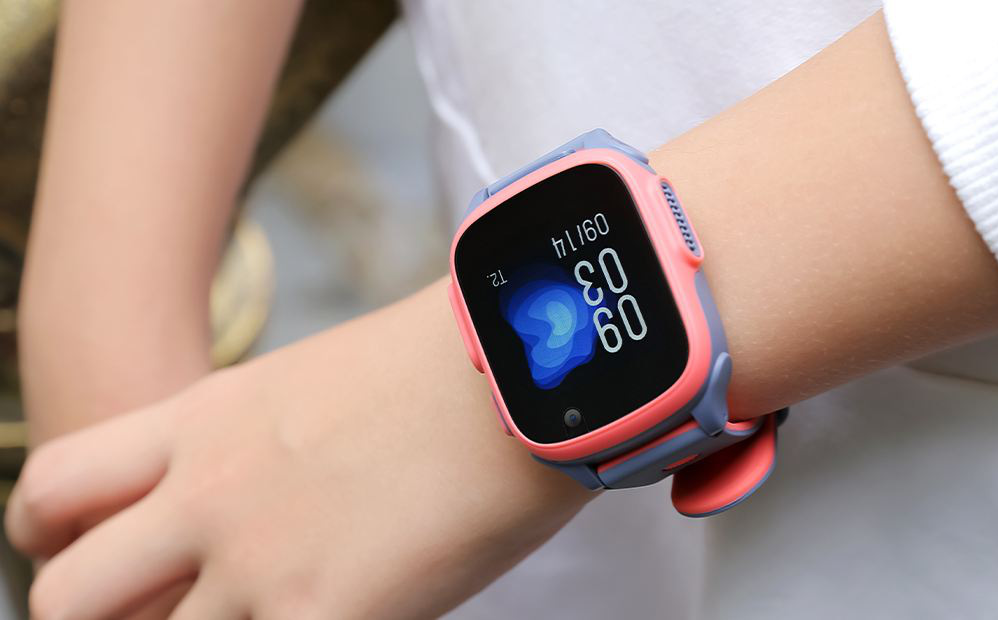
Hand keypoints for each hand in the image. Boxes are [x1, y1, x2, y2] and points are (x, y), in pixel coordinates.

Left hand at [7, 280, 590, 618]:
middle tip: (164, 610)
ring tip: (265, 611)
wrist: (526, 361)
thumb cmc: (448, 361)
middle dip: (93, 618)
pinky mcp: (324, 613)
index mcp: (205, 421)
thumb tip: (270, 487)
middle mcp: (208, 494)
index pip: (54, 488)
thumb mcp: (319, 381)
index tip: (100, 556)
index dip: (48, 537)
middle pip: (65, 595)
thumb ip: (261, 442)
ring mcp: (258, 562)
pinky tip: (341, 614)